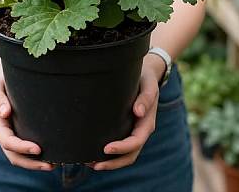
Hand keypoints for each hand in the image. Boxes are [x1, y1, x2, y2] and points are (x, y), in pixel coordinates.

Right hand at [0, 69, 53, 170]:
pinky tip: (50, 153)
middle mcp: (2, 133)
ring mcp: (9, 134)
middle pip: (14, 156)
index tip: (38, 149)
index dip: (22, 148)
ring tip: (55, 163)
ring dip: (35, 163)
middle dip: (32, 163)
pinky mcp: (17, 131)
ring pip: (20, 156)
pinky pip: (24, 148)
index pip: (8, 142)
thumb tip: (5, 113)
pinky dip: (35, 155)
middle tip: (52, 165)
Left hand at [89, 55, 163, 170]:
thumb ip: (145, 98)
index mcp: (147, 123)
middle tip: (94, 164)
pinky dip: (109, 153)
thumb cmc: (146, 79)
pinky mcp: (126, 128)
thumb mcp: (148, 86)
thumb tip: (138, 112)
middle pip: (130, 155)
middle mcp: (141, 131)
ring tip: (90, 163)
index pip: (136, 142)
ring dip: (109, 162)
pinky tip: (93, 151)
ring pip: (124, 154)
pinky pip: (119, 145)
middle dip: (113, 163)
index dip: (122, 148)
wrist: (147, 74)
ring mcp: (133, 131)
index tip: (106, 148)